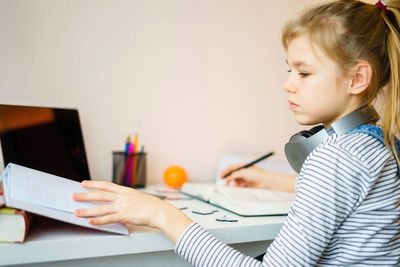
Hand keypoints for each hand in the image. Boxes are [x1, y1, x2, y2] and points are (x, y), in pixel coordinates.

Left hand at [73, 181, 192, 242]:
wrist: (161, 212)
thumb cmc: (153, 206)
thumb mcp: (139, 198)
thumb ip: (128, 199)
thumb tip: (121, 202)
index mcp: (126, 191)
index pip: (106, 185)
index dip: (94, 184)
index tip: (84, 183)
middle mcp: (122, 197)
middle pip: (100, 195)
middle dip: (85, 195)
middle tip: (74, 196)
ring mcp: (123, 206)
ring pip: (101, 208)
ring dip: (87, 210)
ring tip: (76, 212)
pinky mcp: (125, 216)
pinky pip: (108, 219)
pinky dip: (98, 221)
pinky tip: (90, 222)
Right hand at [220, 163, 296, 191]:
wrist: (266, 181)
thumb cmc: (257, 174)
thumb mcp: (244, 172)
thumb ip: (235, 174)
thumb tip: (228, 177)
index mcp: (242, 166)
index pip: (231, 168)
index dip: (225, 172)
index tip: (221, 176)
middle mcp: (243, 171)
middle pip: (232, 174)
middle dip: (228, 178)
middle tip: (225, 183)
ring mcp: (245, 177)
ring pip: (235, 180)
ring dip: (234, 183)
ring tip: (237, 185)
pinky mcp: (247, 183)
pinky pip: (239, 185)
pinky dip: (239, 186)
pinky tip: (243, 186)